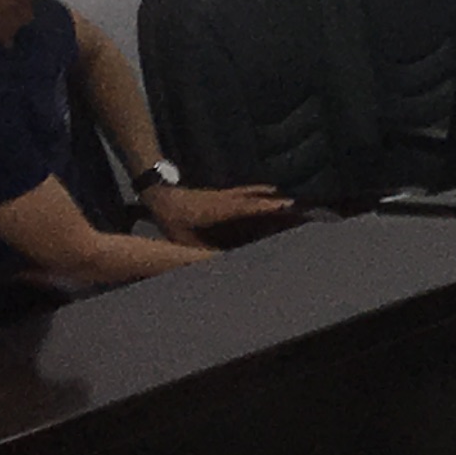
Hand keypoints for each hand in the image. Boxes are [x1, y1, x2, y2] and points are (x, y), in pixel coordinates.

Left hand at [142, 181, 284, 238]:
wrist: (159, 195)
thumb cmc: (171, 218)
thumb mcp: (183, 238)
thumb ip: (201, 251)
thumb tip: (217, 262)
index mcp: (219, 209)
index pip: (248, 206)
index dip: (267, 206)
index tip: (287, 205)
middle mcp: (225, 199)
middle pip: (256, 197)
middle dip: (276, 201)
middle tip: (296, 204)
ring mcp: (224, 194)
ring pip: (251, 192)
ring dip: (268, 194)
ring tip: (286, 198)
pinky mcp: (220, 194)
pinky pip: (245, 192)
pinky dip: (258, 192)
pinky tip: (263, 193)